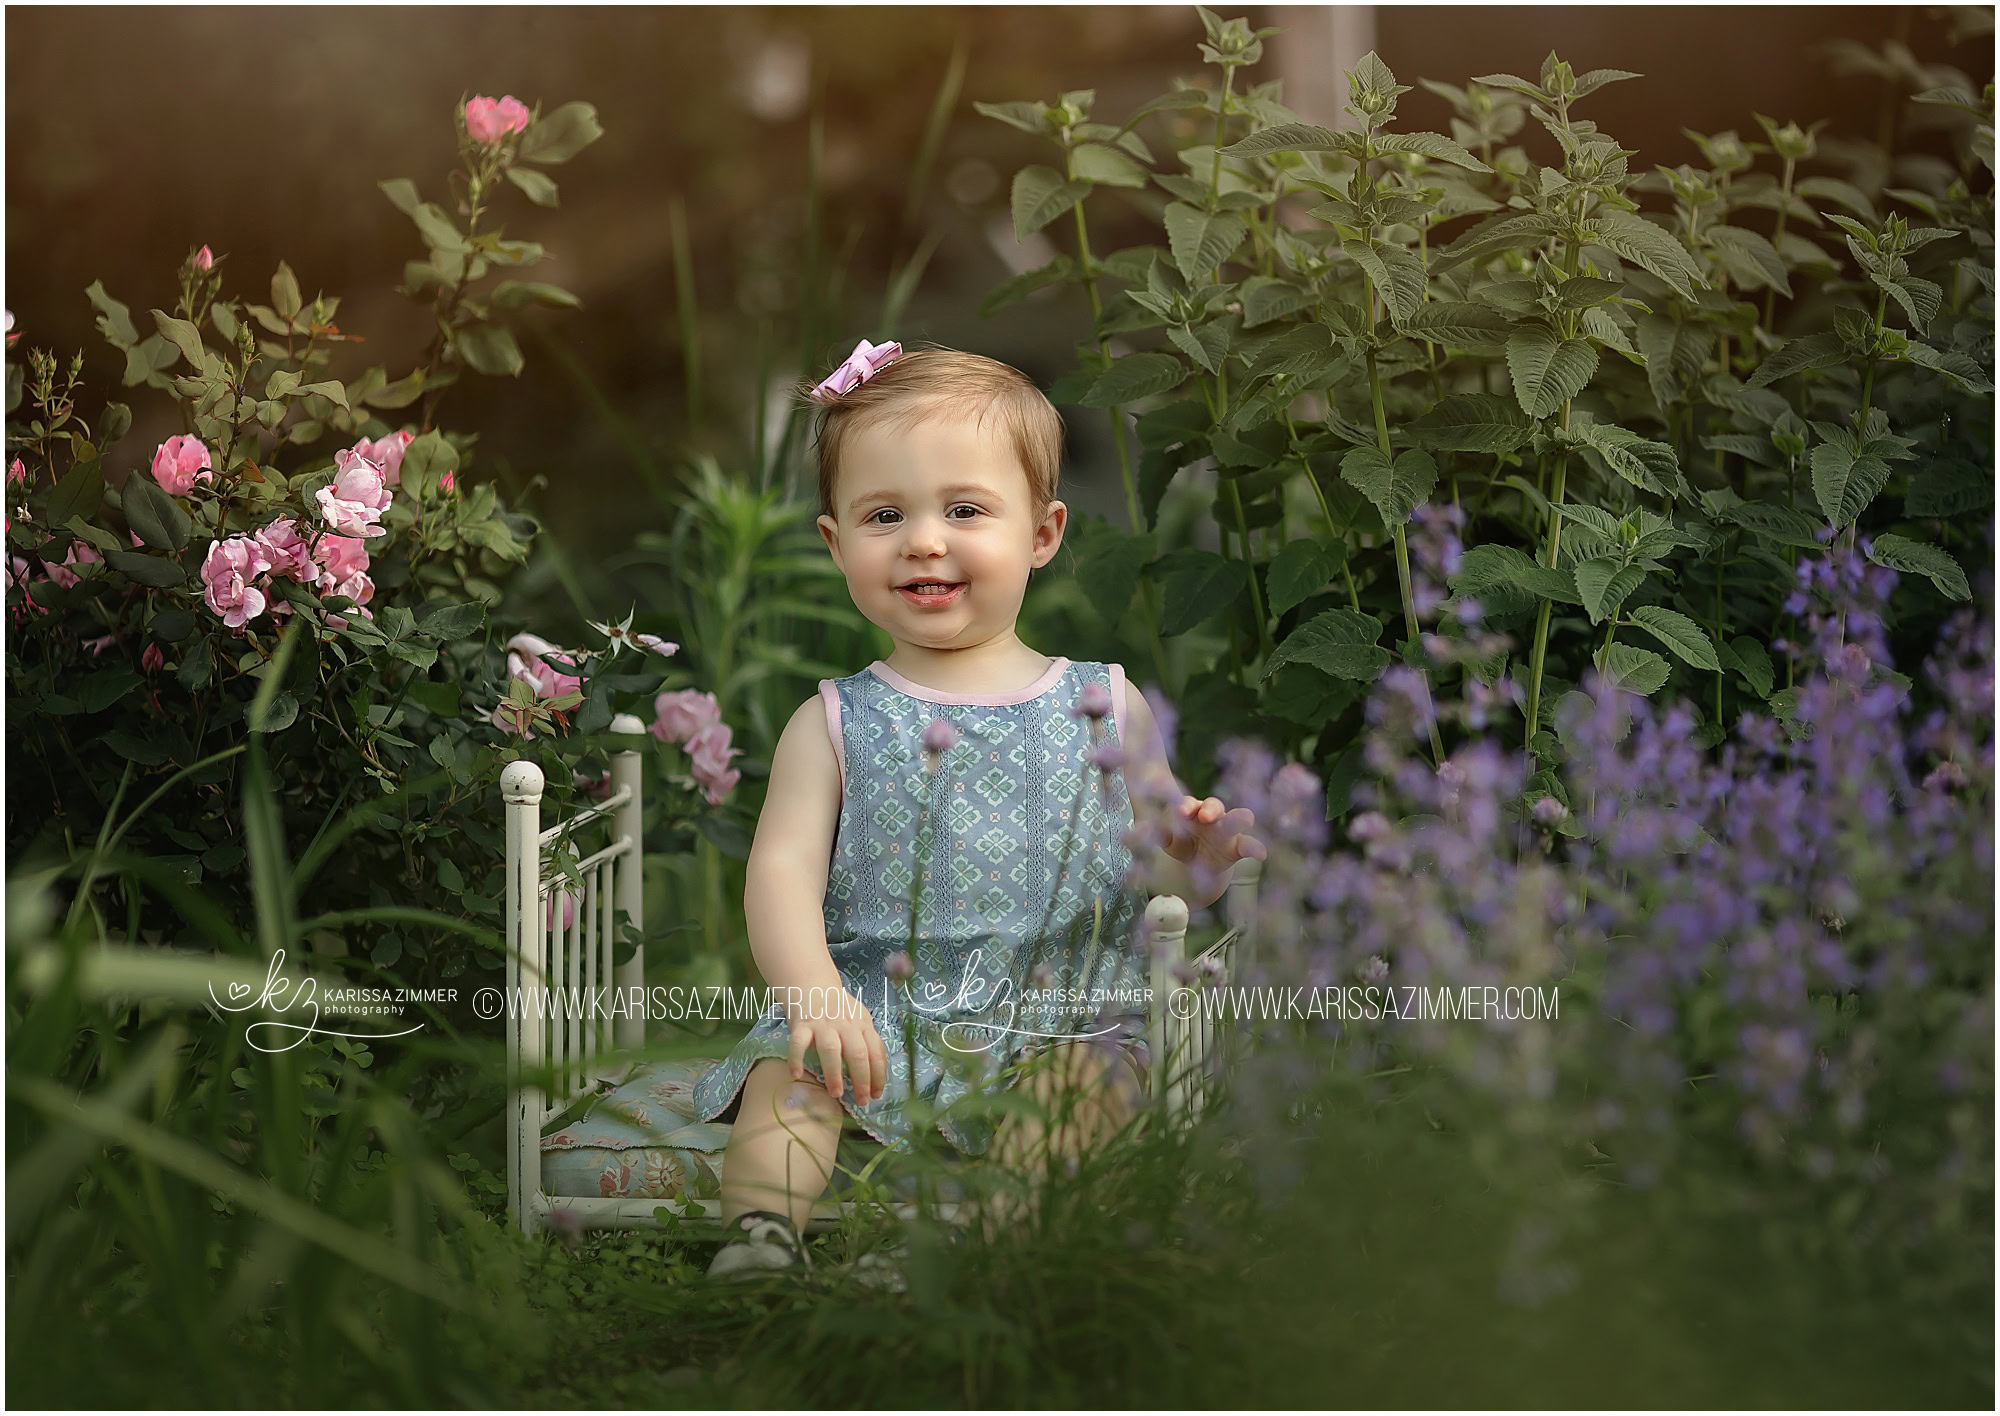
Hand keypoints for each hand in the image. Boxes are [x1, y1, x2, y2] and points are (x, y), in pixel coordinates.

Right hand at [787, 984, 887, 1104]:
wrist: (812, 984)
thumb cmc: (838, 1008)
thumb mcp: (859, 1020)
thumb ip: (867, 1040)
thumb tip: (876, 1073)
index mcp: (863, 1024)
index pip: (875, 1051)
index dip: (878, 1075)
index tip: (876, 1095)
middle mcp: (845, 1024)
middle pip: (858, 1052)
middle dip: (861, 1079)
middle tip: (861, 1100)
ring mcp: (823, 1024)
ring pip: (831, 1049)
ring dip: (834, 1073)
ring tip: (836, 1094)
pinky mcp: (801, 1024)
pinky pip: (798, 1042)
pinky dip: (796, 1059)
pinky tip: (796, 1075)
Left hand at [1165, 795, 1267, 882]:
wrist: (1198, 867)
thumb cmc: (1183, 844)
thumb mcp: (1168, 840)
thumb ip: (1157, 835)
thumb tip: (1136, 832)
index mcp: (1192, 812)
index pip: (1190, 804)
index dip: (1186, 806)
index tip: (1181, 812)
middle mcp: (1211, 817)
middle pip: (1215, 805)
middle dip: (1211, 808)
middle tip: (1205, 816)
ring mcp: (1227, 831)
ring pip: (1237, 818)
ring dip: (1239, 818)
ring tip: (1244, 819)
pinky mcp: (1238, 847)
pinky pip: (1249, 845)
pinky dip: (1255, 848)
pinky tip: (1261, 853)